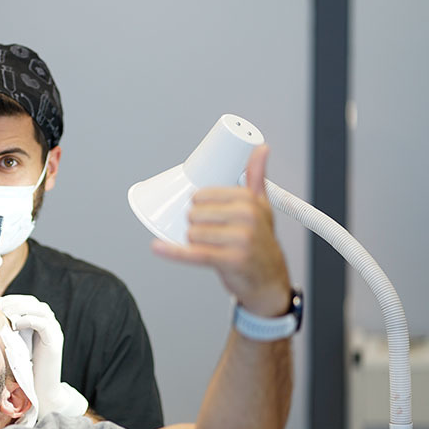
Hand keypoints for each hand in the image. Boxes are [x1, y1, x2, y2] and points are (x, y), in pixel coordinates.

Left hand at [0, 294, 87, 417]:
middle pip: (32, 302)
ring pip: (39, 309)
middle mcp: (49, 324)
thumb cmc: (24, 370)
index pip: (25, 302)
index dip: (10, 300)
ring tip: (5, 313)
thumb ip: (8, 332)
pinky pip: (43, 324)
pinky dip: (28, 320)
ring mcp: (53, 331)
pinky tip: (15, 325)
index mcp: (39, 322)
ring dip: (20, 308)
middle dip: (13, 302)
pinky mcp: (54, 341)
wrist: (40, 391)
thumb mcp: (14, 346)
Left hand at [152, 145, 290, 315]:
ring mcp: (239, 240)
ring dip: (195, 242)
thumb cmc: (261, 241)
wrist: (270, 279)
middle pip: (194, 214)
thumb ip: (255, 177)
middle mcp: (246, 218)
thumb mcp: (261, 207)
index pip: (202, 195)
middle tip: (215, 235)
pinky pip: (193, 253)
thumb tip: (261, 148)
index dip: (199, 206)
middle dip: (197, 225)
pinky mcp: (228, 261)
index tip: (212, 215)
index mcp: (249, 200)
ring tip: (215, 247)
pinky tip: (158, 246)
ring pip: (191, 232)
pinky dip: (173, 251)